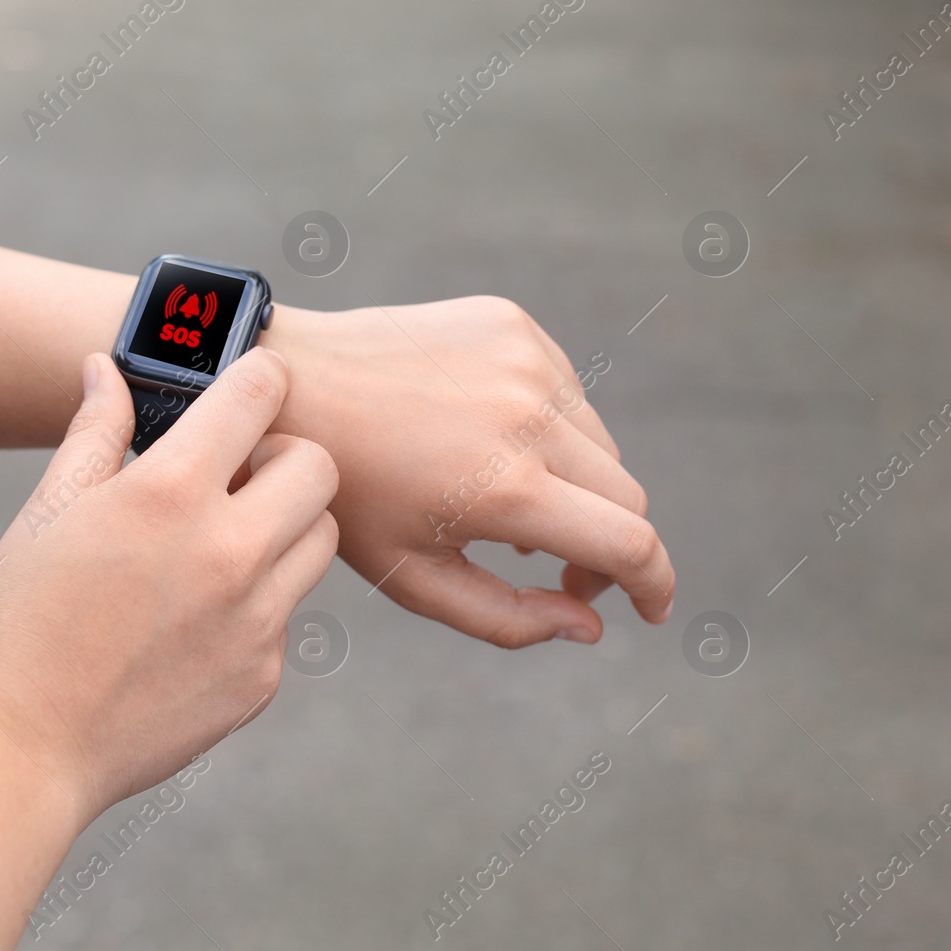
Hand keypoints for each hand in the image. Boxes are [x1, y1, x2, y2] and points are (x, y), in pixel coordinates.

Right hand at [0, 348, 338, 819]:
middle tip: (238, 476)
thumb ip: (94, 434)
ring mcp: (257, 619)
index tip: (249, 389)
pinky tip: (194, 622)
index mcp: (171, 494)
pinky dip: (257, 604)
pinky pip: (288, 614)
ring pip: (319, 540)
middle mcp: (230, 551)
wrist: (21, 752)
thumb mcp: (47, 514)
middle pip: (319, 466)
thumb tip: (106, 370)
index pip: (261, 395)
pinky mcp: (264, 674)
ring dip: (284, 527)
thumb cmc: (19, 624)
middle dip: (284, 457)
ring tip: (218, 546)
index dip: (258, 380)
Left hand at [264, 297, 673, 648]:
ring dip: (577, 484)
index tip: (651, 609)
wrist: (295, 382)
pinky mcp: (515, 325)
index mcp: (508, 488)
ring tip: (508, 501)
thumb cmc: (348, 494)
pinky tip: (487, 440)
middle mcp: (531, 417)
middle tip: (557, 567)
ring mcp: (527, 360)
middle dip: (609, 544)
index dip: (656, 584)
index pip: (631, 543)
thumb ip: (509, 618)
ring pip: (601, 445)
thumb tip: (591, 625)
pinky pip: (568, 393)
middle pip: (626, 496)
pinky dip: (549, 429)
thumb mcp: (414, 578)